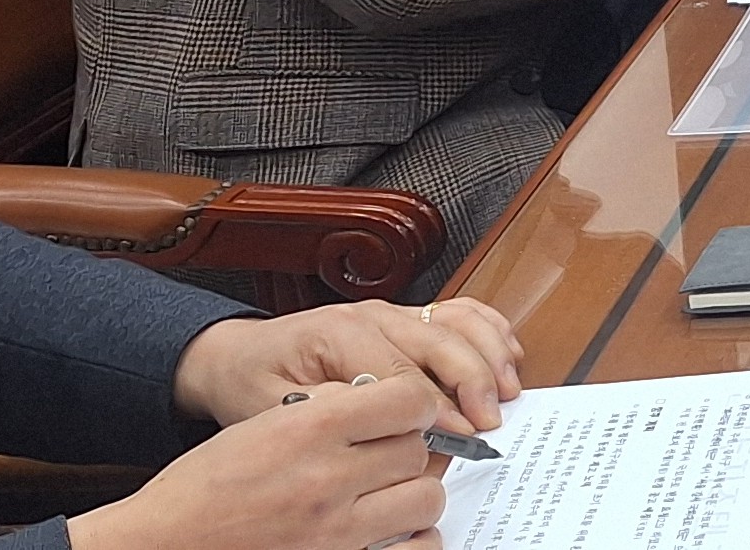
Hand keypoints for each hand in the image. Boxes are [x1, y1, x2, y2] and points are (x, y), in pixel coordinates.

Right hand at [68, 371, 444, 549]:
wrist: (161, 544)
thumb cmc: (201, 490)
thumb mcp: (260, 426)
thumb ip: (325, 413)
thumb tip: (383, 407)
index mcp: (306, 429)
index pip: (406, 400)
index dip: (413, 404)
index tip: (408, 411)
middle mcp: (326, 478)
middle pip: (418, 451)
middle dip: (411, 451)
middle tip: (391, 455)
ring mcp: (335, 532)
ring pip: (425, 500)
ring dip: (415, 495)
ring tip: (391, 495)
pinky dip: (415, 540)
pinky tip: (394, 533)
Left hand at [170, 298, 524, 432]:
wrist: (240, 355)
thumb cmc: (253, 381)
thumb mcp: (267, 405)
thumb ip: (317, 409)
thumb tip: (367, 418)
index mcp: (337, 331)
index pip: (402, 372)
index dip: (435, 408)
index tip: (457, 437)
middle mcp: (372, 314)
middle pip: (440, 341)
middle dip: (473, 382)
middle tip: (491, 422)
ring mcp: (393, 312)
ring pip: (457, 322)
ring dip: (489, 355)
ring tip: (508, 392)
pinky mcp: (406, 318)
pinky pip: (459, 312)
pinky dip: (489, 330)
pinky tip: (507, 356)